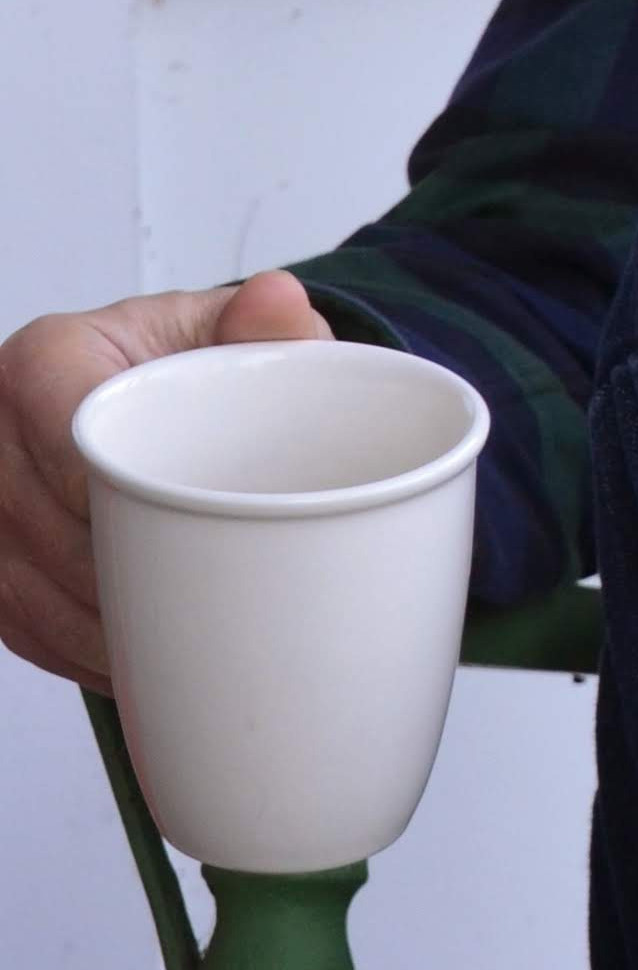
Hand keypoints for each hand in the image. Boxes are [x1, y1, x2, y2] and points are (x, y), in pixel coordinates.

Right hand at [0, 273, 332, 687]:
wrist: (161, 392)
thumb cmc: (199, 367)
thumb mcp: (237, 338)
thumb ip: (268, 330)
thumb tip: (279, 302)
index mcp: (48, 359)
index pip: (65, 440)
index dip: (121, 502)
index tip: (184, 542)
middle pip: (43, 527)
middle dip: (124, 583)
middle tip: (207, 616)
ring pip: (27, 590)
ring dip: (103, 635)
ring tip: (182, 655)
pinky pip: (22, 625)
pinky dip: (81, 653)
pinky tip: (139, 667)